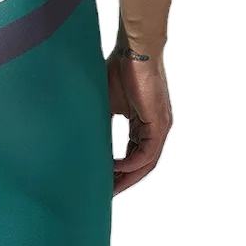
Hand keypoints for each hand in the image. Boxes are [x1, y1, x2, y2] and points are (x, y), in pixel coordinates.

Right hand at [108, 48, 172, 194]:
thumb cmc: (119, 69)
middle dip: (124, 181)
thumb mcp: (107, 102)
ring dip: (128, 178)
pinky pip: (147, 153)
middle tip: (106, 194)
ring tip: (109, 188)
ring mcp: (160, 127)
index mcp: (145, 123)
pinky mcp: (160, 124)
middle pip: (142, 165)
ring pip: (146, 163)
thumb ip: (103, 122)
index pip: (134, 154)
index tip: (103, 180)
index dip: (120, 170)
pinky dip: (131, 163)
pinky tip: (114, 167)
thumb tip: (86, 138)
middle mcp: (156, 129)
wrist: (134, 51)